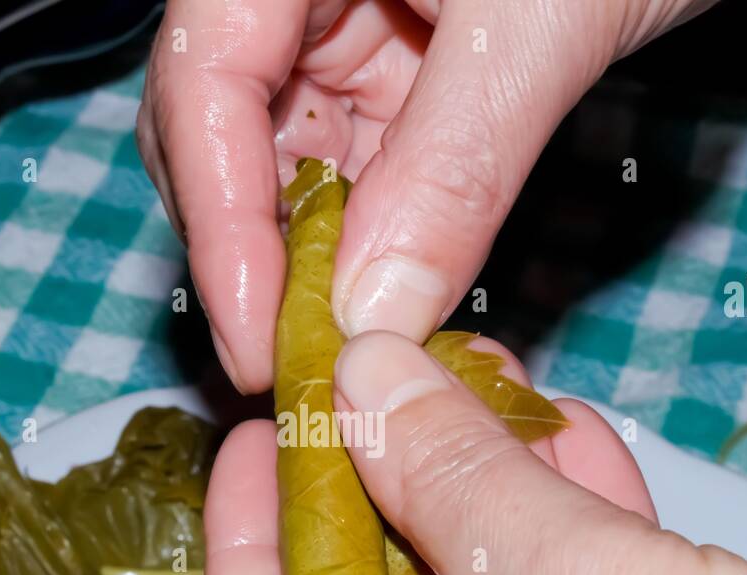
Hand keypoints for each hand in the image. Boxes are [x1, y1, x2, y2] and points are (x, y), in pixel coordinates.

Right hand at [137, 0, 715, 392]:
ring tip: (341, 354)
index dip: (219, 224)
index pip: (205, 85)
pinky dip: (359, 249)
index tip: (254, 344)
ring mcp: (332, 35)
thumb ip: (453, 166)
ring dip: (302, 268)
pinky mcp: (386, 79)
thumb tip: (372, 317)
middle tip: (292, 368)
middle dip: (249, 258)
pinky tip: (384, 307)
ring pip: (276, 169)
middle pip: (215, 137)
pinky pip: (346, 176)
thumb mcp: (541, 27)